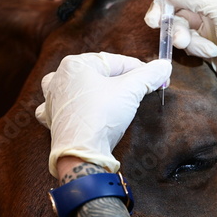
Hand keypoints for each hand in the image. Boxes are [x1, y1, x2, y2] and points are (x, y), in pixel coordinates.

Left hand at [35, 52, 171, 176]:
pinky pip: (65, 105)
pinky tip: (85, 110)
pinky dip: (77, 106)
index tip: (158, 79)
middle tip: (142, 90)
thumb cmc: (101, 117)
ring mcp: (53, 99)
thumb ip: (149, 75)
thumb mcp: (131, 91)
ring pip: (79, 86)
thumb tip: (164, 66)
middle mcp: (59, 78)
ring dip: (97, 89)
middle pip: (99, 73)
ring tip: (113, 97)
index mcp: (76, 64)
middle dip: (121, 81)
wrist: (81, 154)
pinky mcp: (52, 119)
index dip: (141, 70)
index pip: (117, 62)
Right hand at [139, 0, 216, 125]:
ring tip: (187, 43)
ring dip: (180, 34)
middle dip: (165, 11)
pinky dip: (195, 48)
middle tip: (156, 23)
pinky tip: (210, 53)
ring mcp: (208, 23)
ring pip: (178, 22)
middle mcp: (211, 0)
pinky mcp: (206, 43)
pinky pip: (188, 42)